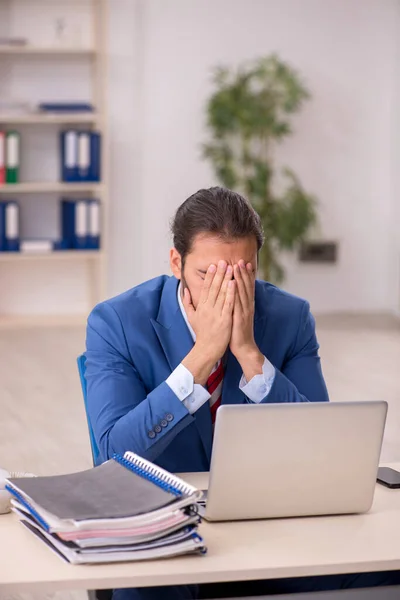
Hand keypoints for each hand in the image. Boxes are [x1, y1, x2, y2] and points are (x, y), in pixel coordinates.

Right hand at [182, 260, 235, 384]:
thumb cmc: (201, 333)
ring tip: (231, 268)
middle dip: (219, 273)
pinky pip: (228, 304)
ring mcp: (216, 314)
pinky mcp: (224, 320)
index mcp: (201, 307)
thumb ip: (187, 302)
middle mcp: (207, 308)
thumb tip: (185, 290)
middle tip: (223, 261)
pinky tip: (234, 283)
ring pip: (221, 293)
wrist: (207, 349)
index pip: (205, 288)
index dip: (209, 276)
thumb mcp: (191, 317)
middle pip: (213, 288)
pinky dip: (231, 293)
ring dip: (226, 279)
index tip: (213, 265)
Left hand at [230, 260, 263, 380]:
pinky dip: (235, 292)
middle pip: (246, 286)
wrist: (244, 347)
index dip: (246, 275)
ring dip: (240, 278)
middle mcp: (247, 306)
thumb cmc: (238, 331)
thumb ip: (237, 304)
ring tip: (237, 267)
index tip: (243, 262)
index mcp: (246, 305)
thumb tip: (234, 294)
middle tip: (241, 260)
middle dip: (243, 273)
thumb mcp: (238, 315)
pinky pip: (237, 302)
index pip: (247, 287)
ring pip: (242, 292)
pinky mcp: (239, 318)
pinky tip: (233, 283)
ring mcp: (244, 311)